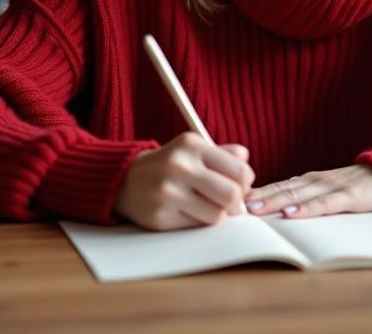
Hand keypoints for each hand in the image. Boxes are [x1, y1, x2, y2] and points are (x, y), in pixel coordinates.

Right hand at [113, 133, 253, 230]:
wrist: (124, 179)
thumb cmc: (168, 164)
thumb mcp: (193, 149)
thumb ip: (224, 153)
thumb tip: (246, 161)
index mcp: (191, 145)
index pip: (239, 171)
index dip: (245, 182)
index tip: (239, 185)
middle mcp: (178, 166)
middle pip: (231, 195)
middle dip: (236, 203)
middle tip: (229, 203)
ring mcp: (167, 193)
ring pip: (217, 215)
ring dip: (217, 214)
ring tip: (207, 206)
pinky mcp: (160, 217)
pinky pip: (196, 226)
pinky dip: (198, 221)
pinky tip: (188, 211)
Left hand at [244, 165, 371, 219]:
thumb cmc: (356, 187)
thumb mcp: (326, 191)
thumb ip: (304, 198)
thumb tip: (276, 211)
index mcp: (308, 181)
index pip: (276, 185)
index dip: (254, 192)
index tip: (231, 199)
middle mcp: (315, 180)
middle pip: (281, 188)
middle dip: (257, 197)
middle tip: (232, 204)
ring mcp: (332, 186)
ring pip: (298, 194)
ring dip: (274, 201)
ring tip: (254, 209)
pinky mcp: (349, 195)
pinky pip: (325, 203)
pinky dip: (307, 208)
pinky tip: (292, 213)